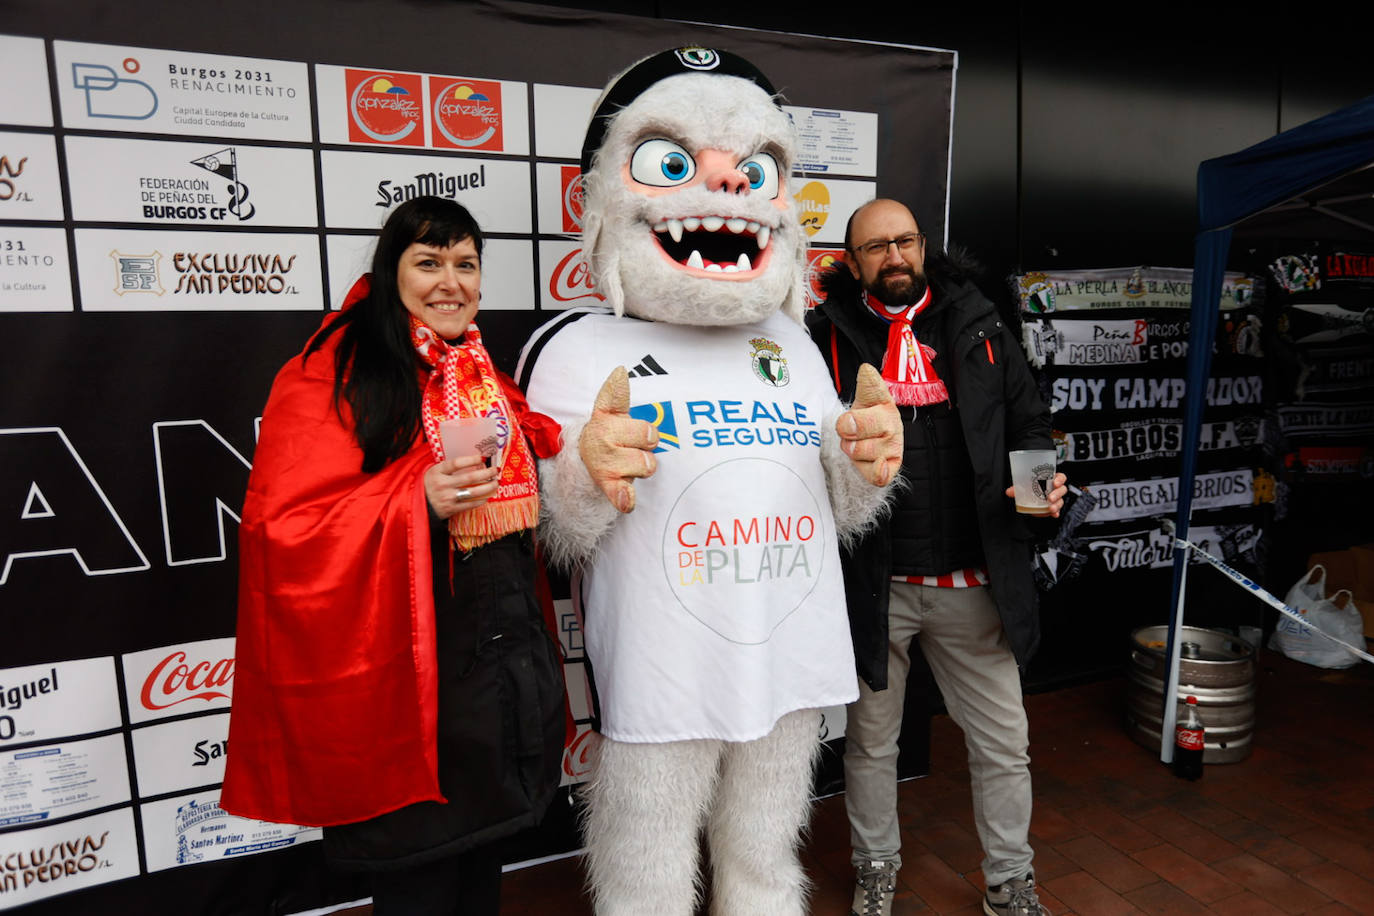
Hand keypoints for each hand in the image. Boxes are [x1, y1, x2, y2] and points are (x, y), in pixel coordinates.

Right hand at [425, 454, 499, 518]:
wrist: (417, 506)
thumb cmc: (429, 485)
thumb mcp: (433, 472)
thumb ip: (449, 467)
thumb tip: (474, 460)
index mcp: (437, 472)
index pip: (456, 463)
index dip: (471, 459)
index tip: (483, 457)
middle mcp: (442, 484)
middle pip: (470, 477)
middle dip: (487, 473)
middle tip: (496, 469)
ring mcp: (447, 498)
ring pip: (473, 492)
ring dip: (488, 487)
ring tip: (496, 482)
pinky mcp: (451, 509)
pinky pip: (470, 504)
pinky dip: (482, 499)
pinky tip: (488, 495)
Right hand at [578, 367, 657, 512]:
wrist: (586, 464)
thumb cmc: (609, 435)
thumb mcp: (611, 412)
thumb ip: (617, 393)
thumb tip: (621, 371)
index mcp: (604, 418)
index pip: (622, 405)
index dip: (641, 419)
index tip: (631, 393)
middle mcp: (601, 438)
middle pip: (649, 437)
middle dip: (648, 444)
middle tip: (634, 446)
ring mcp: (604, 464)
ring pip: (646, 464)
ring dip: (644, 467)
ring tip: (630, 464)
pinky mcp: (608, 486)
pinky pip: (620, 493)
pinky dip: (624, 497)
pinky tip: (627, 499)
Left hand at [837, 363, 901, 486]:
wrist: (869, 441)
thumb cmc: (863, 418)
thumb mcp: (862, 397)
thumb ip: (865, 385)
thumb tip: (867, 370)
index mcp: (882, 399)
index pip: (872, 389)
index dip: (860, 391)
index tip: (851, 405)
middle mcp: (891, 421)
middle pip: (858, 425)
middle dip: (846, 429)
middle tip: (847, 430)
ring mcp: (893, 445)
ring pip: (860, 451)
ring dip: (851, 450)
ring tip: (855, 444)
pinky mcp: (892, 466)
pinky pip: (880, 474)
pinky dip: (877, 472)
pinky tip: (877, 465)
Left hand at [1005, 471, 1067, 517]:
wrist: (1029, 497)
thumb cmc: (1030, 487)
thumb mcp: (1024, 486)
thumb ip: (1017, 488)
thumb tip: (1008, 492)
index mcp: (1051, 479)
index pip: (1061, 477)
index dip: (1060, 479)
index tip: (1055, 483)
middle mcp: (1056, 489)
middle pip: (1062, 490)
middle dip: (1057, 494)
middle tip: (1050, 498)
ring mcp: (1057, 498)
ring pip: (1061, 501)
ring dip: (1057, 505)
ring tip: (1050, 508)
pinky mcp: (1054, 507)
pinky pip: (1057, 510)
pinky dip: (1055, 513)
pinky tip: (1054, 514)